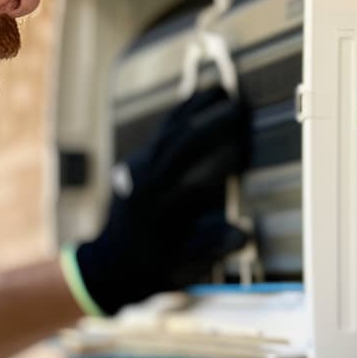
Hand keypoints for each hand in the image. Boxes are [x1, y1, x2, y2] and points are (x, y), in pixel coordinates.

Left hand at [71, 86, 251, 314]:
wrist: (111, 264)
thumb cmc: (153, 267)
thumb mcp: (183, 267)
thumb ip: (212, 247)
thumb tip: (244, 234)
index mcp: (160, 206)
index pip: (195, 170)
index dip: (220, 151)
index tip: (244, 137)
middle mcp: (147, 181)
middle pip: (181, 140)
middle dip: (210, 120)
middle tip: (239, 105)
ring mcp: (139, 168)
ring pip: (169, 129)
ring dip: (195, 108)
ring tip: (220, 90)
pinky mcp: (137, 162)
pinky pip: (162, 132)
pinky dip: (180, 114)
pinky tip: (196, 100)